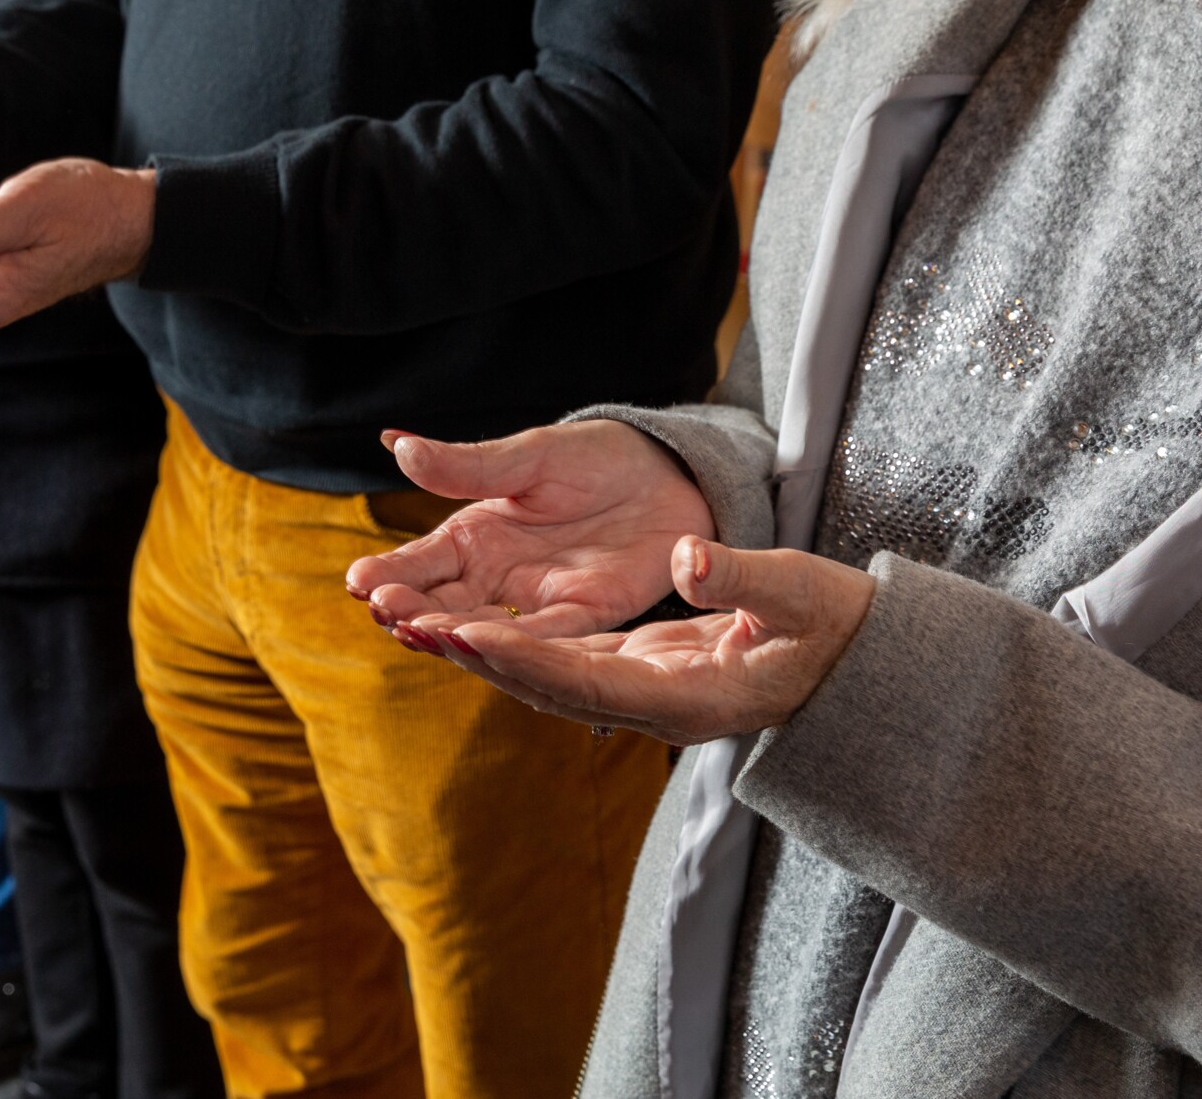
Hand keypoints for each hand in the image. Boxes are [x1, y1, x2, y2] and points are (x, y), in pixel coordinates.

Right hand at [346, 422, 716, 640]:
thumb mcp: (530, 455)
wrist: (673, 476)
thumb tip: (397, 445)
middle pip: (442, 601)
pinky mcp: (587, 616)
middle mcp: (496, 576)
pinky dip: (516, 644)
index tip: (358, 580)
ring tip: (415, 632)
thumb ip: (468, 465)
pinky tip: (484, 647)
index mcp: (475, 535)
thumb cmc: (595, 459)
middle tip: (381, 609)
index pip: (421, 560)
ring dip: (450, 633)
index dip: (390, 571)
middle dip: (409, 608)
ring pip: (484, 627)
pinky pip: (548, 636)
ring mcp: (537, 601)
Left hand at [400, 537, 876, 746]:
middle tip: (412, 625)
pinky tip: (468, 623)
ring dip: (482, 655)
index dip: (527, 660)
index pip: (589, 682)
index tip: (471, 632)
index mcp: (691, 698)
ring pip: (546, 680)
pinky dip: (513, 646)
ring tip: (416, 624)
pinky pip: (562, 666)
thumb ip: (743, 577)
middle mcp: (655, 708)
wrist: (856, 664)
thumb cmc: (836, 625)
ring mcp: (645, 696)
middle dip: (479, 659)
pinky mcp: (639, 674)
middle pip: (549, 689)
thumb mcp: (802, 591)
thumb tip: (686, 559)